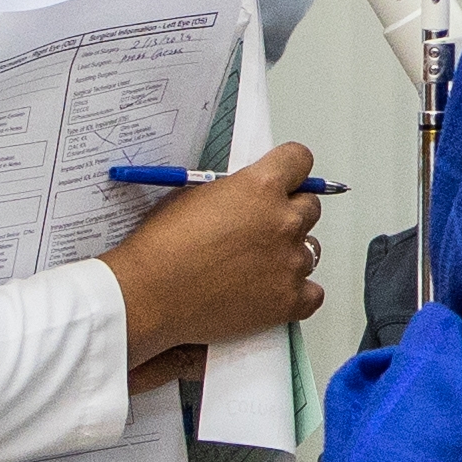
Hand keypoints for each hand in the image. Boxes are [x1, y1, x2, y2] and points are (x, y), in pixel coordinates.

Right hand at [100, 144, 326, 375]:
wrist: (148, 295)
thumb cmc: (162, 246)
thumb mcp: (195, 195)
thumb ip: (234, 191)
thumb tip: (252, 195)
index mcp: (261, 187)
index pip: (300, 160)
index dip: (290, 170)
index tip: (284, 181)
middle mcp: (284, 221)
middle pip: (310, 207)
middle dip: (288, 214)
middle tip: (258, 231)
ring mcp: (290, 262)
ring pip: (310, 250)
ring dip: (289, 254)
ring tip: (253, 267)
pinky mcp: (289, 300)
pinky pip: (313, 293)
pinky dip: (295, 293)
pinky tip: (270, 292)